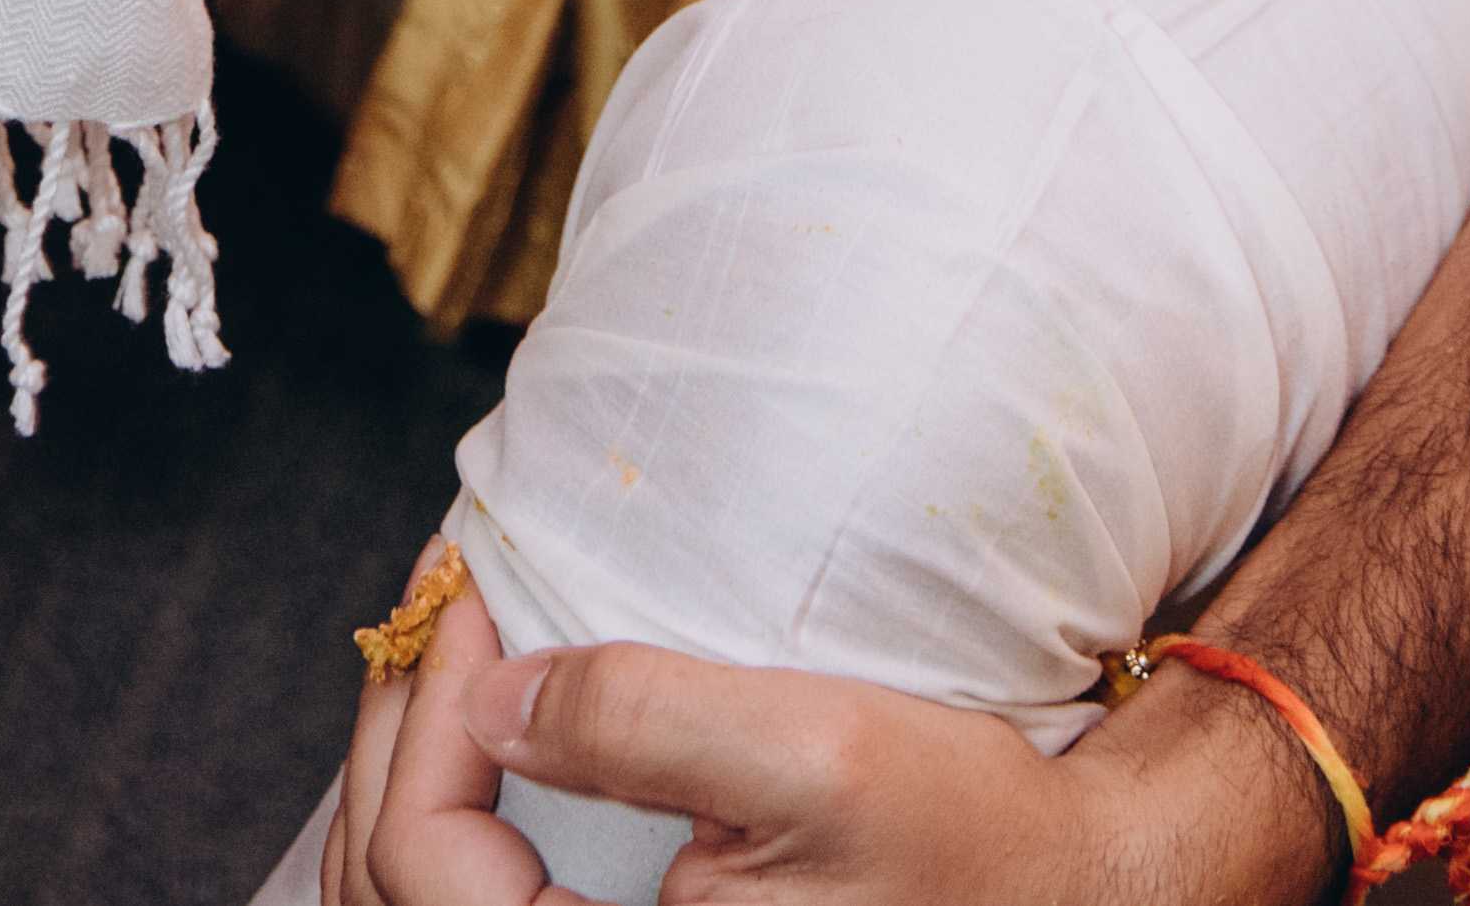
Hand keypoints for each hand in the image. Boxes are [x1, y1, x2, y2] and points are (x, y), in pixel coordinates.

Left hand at [323, 578, 1328, 905]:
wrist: (1074, 891)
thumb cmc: (971, 839)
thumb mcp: (814, 749)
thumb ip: (644, 721)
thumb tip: (494, 694)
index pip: (426, 869)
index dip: (421, 717)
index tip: (470, 593)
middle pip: (396, 887)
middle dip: (395, 729)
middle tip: (442, 594)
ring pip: (428, 895)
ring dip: (416, 763)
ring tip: (457, 640)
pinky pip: (493, 896)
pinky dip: (464, 804)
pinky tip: (499, 713)